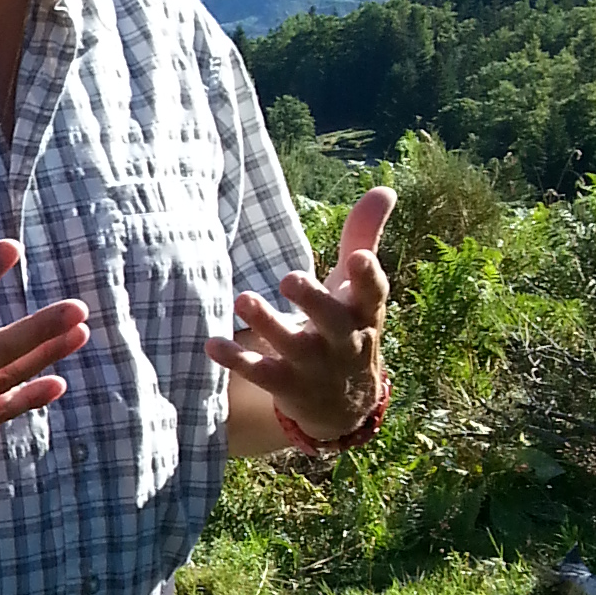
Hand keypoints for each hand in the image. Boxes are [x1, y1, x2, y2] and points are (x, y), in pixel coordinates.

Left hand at [209, 184, 393, 442]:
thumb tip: (384, 189)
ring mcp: (314, 366)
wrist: (346, 405)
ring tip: (242, 300)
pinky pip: (260, 372)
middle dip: (312, 300)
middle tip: (289, 278)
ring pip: (291, 346)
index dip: (368, 276)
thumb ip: (365, 238)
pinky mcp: (286, 385)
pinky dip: (237, 360)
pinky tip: (212, 344)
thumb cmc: (348, 327)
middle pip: (331, 320)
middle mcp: (343, 341)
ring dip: (267, 323)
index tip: (359, 257)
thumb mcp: (359, 290)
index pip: (373, 293)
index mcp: (364, 312)